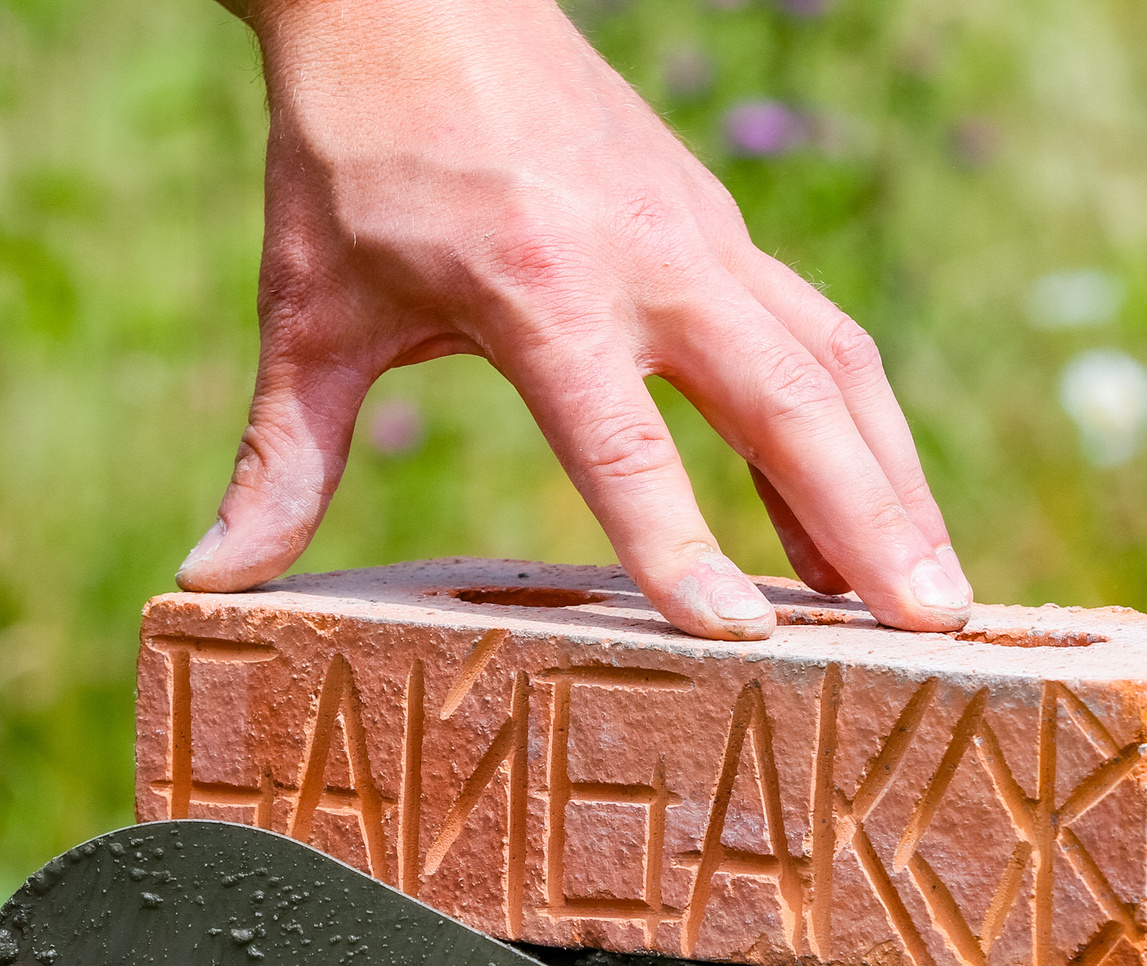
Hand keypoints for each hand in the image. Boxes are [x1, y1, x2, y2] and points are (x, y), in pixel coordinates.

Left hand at [178, 0, 971, 641]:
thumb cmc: (354, 149)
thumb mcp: (311, 308)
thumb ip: (284, 454)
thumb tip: (211, 580)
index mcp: (538, 286)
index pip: (626, 441)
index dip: (680, 542)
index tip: (738, 634)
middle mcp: (647, 259)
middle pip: (790, 402)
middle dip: (869, 521)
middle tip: (931, 631)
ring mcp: (700, 238)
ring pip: (835, 365)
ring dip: (895, 479)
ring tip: (935, 595)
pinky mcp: (719, 232)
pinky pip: (818, 338)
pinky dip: (857, 429)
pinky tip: (865, 513)